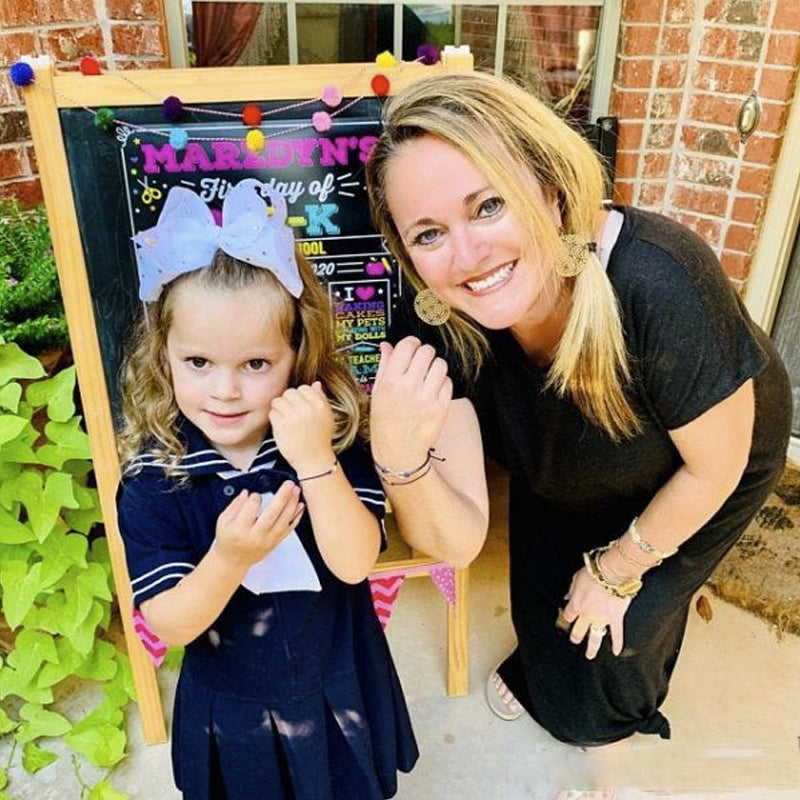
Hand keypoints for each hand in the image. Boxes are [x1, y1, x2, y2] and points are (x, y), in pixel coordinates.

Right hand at [214, 481, 302, 569]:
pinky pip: (289, 529)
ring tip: (296, 490)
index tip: (255, 494)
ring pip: (284, 520)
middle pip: (272, 514)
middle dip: (282, 496)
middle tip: (289, 484)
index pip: (251, 508)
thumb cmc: (228, 540)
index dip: (255, 497)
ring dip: (292, 504)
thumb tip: (246, 493)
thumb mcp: (223, 521)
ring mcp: (268, 540)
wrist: (233, 560)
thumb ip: (235, 505)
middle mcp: (256, 536)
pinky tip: (300, 505)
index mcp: (240, 529)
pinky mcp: (275, 542)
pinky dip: (296, 516)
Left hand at [269, 382, 335, 473]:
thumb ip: (321, 398)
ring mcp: (294, 417)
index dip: (300, 397)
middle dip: (288, 401)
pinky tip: (282, 426)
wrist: (314, 460)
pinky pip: (272, 413)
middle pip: (289, 393)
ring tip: (285, 419)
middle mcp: (307, 409)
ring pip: (278, 401)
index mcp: (320, 405)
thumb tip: (315, 383)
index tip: (300, 406)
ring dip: (279, 409)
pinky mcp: (282, 426)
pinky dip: (275, 419)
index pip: (304, 388)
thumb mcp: (327, 417)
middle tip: (290, 413)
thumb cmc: (320, 439)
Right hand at [370, 337, 451, 470]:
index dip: (411, 343)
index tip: (411, 348)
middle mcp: (409, 387)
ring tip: (427, 377)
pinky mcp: (441, 407)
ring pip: (440, 364)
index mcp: (391, 381)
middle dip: (424, 354)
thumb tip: (387, 345)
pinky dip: (442, 383)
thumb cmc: (385, 422)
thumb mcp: (378, 392)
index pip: (407, 346)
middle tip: (420, 363)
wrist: (398, 451)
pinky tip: (432, 390)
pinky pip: (448, 382)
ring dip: (435, 367)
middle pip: (426, 351)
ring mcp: (427, 398)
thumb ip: (385, 365)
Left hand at [562, 567, 631, 658]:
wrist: (612, 572)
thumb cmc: (595, 572)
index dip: (568, 617)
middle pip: (579, 630)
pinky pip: (617, 634)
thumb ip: (571, 589)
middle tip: (575, 640)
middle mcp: (587, 615)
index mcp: (576, 604)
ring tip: (590, 655)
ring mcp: (601, 618)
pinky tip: (616, 652)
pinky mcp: (615, 618)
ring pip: (595, 637)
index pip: (568, 615)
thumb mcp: (576, 578)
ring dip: (592, 648)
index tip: (569, 618)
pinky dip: (617, 643)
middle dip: (576, 636)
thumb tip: (566, 597)